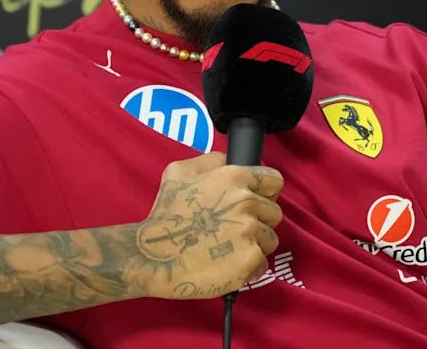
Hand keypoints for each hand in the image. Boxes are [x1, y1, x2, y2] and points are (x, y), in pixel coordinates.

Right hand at [136, 151, 283, 298]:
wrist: (152, 256)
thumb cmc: (165, 215)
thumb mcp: (179, 172)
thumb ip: (210, 160)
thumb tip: (229, 159)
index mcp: (234, 177)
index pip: (274, 181)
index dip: (265, 192)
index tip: (254, 201)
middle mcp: (246, 202)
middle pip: (274, 212)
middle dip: (258, 220)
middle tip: (232, 228)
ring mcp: (250, 232)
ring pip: (270, 239)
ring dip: (254, 244)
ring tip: (228, 247)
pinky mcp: (249, 260)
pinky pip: (262, 263)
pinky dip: (248, 267)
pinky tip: (228, 264)